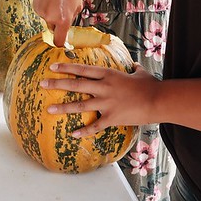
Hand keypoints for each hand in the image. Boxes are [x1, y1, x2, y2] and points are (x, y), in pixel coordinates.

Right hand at [32, 0, 81, 46]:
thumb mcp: (77, 5)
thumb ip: (71, 18)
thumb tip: (66, 26)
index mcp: (63, 20)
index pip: (58, 41)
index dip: (60, 43)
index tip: (61, 41)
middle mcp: (50, 17)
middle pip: (52, 28)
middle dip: (57, 22)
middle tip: (62, 10)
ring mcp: (41, 11)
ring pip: (46, 18)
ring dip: (51, 12)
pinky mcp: (34, 4)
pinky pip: (41, 10)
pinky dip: (45, 6)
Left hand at [41, 63, 155, 137]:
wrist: (159, 100)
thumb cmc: (150, 86)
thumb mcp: (140, 73)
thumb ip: (134, 69)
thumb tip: (135, 66)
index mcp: (108, 75)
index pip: (83, 69)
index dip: (66, 67)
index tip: (53, 66)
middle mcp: (104, 87)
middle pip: (76, 84)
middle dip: (57, 84)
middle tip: (42, 83)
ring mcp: (107, 103)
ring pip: (80, 104)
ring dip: (63, 107)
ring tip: (48, 109)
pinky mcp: (112, 118)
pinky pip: (95, 126)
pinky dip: (83, 131)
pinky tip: (72, 134)